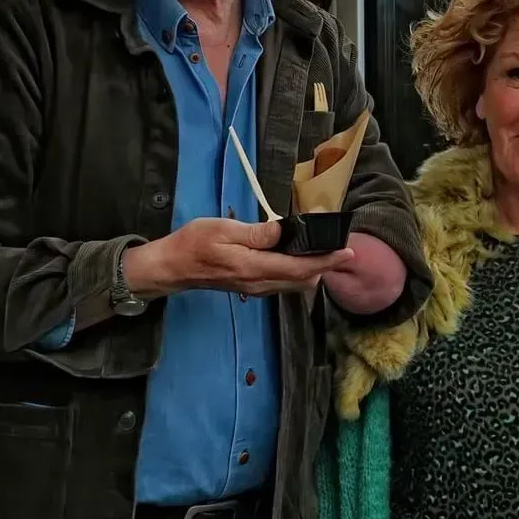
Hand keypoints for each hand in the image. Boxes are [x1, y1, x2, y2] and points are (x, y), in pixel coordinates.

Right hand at [122, 217, 352, 298]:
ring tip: (324, 247)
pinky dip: (298, 270)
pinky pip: (283, 282)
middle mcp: (260, 283)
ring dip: (313, 268)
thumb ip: (255, 233)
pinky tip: (300, 254)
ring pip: (295, 283)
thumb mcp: (222, 230)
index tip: (347, 252)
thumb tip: (282, 231)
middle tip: (339, 244)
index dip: (326, 261)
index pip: (300, 268)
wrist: (170, 268)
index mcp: (254, 268)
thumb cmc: (193, 244)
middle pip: (303, 279)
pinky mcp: (252, 287)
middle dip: (325, 264)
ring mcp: (256, 288)